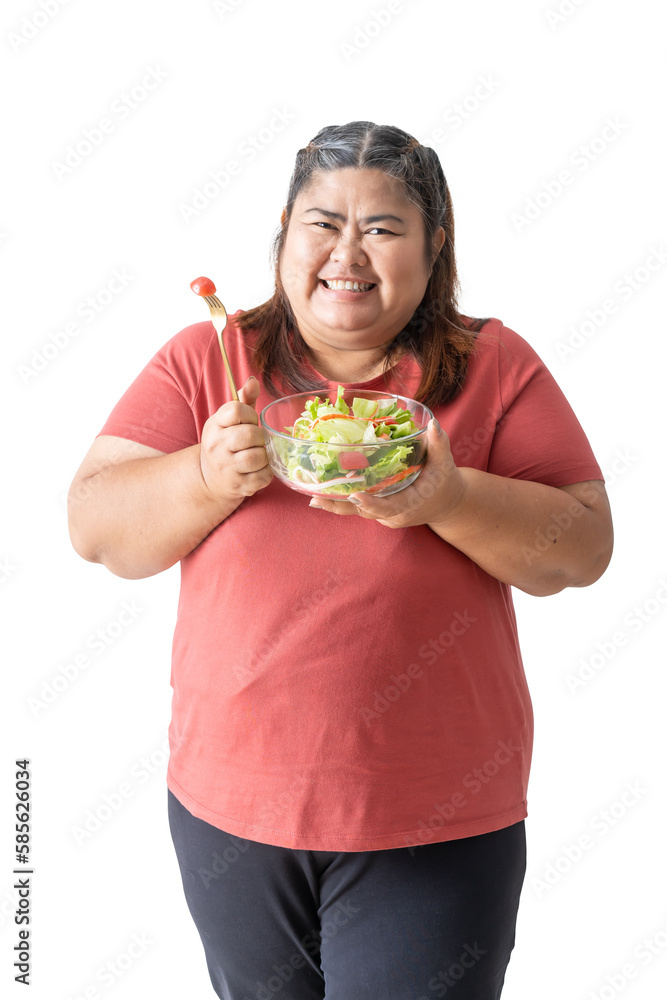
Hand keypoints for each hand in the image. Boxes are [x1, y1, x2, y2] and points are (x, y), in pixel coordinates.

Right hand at [199, 377, 272, 500]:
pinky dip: (266, 472)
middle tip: (257, 441)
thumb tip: (253, 381)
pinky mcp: (238, 486)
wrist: (209, 478)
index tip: (249, 422)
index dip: (250, 414)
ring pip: (257, 457)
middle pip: (250, 434)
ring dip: (264, 455)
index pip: (236, 410)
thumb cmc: (226, 443)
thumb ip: (243, 400)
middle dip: (260, 436)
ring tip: (259, 454)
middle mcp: (217, 446)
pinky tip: (259, 469)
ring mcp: (226, 468)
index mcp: (214, 426)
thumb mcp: (228, 420)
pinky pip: (263, 476)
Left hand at [308, 419, 466, 528]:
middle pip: (364, 511)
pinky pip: (359, 508)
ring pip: (357, 512)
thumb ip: (438, 444)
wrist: (448, 505)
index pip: (388, 507)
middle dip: (341, 505)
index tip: (355, 496)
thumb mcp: (445, 464)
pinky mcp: (379, 512)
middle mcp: (394, 515)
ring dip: (335, 505)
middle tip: (317, 497)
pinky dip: (342, 501)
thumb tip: (432, 424)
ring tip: (313, 498)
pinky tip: (322, 494)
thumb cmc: (446, 483)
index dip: (371, 503)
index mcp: (410, 505)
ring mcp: (385, 516)